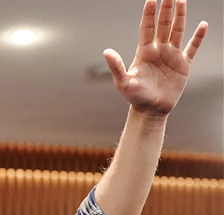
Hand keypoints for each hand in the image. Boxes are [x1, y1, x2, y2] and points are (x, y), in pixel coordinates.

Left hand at [103, 0, 206, 116]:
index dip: (149, 14)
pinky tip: (202, 25)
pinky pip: (192, 47)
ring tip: (181, 1)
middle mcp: (158, 50)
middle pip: (163, 25)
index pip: (146, 28)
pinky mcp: (183, 65)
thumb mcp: (123, 82)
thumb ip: (116, 66)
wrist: (151, 110)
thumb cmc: (135, 97)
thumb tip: (106, 51)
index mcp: (144, 52)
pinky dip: (198, 37)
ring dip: (180, 17)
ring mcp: (172, 56)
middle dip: (166, 9)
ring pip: (177, 31)